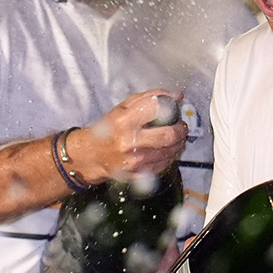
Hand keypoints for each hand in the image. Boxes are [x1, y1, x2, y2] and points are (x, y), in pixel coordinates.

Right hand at [67, 90, 187, 184]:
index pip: (157, 109)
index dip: (171, 106)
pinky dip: (169, 156)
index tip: (176, 107)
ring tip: (175, 138)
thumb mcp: (123, 107)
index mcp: (124, 122)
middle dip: (181, 130)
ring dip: (178, 144)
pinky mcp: (138, 175)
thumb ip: (149, 98)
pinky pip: (164, 165)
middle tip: (181, 126)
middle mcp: (129, 142)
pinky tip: (165, 150)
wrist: (91, 155)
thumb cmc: (108, 129)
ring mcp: (134, 161)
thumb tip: (177, 96)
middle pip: (169, 135)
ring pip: (170, 152)